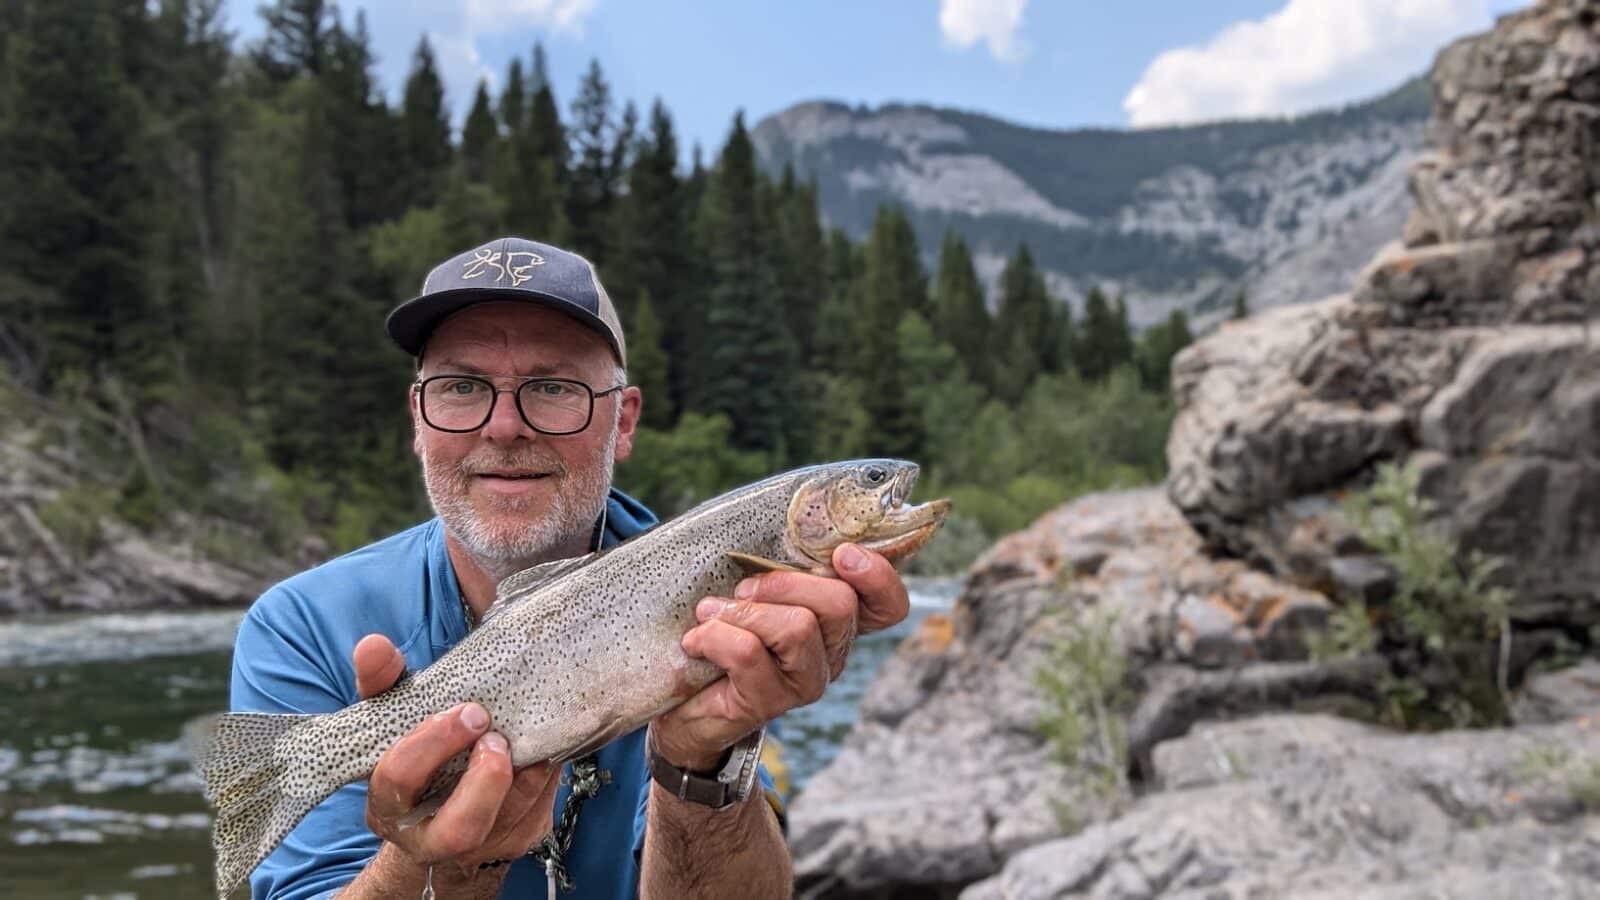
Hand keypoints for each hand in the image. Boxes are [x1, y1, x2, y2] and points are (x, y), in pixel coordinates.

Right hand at [351, 635, 559, 872]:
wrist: (439, 810)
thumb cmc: (418, 753)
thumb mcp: (395, 720)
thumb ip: (383, 682)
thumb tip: (373, 645)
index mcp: (389, 804)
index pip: (399, 780)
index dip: (432, 744)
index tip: (465, 710)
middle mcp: (429, 837)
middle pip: (459, 829)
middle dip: (485, 782)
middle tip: (496, 737)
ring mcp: (478, 847)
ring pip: (510, 821)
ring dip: (525, 773)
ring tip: (524, 737)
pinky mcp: (516, 840)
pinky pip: (538, 812)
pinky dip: (545, 775)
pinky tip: (543, 746)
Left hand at [650, 544, 910, 771]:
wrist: (683, 700)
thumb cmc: (723, 630)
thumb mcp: (756, 590)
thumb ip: (777, 564)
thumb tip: (782, 526)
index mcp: (837, 621)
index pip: (888, 606)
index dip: (878, 576)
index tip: (842, 554)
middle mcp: (833, 653)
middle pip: (840, 604)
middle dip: (784, 583)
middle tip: (744, 588)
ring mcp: (806, 681)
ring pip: (797, 628)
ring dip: (744, 610)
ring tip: (711, 613)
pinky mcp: (770, 702)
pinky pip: (749, 652)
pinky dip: (714, 635)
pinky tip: (696, 640)